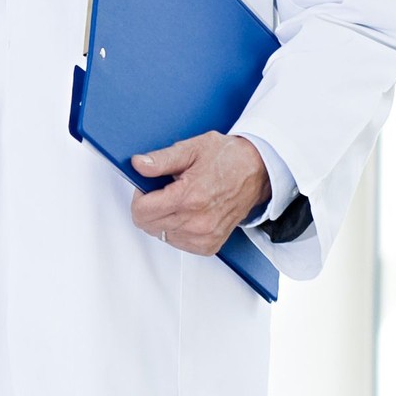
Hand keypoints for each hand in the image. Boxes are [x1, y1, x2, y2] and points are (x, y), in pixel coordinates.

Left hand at [130, 132, 269, 256]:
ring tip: (182, 200)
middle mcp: (197, 222)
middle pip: (148, 225)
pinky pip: (178, 243)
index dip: (140, 197)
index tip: (148, 188)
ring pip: (161, 235)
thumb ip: (161, 160)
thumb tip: (139, 165)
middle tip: (167, 191)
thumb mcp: (192, 149)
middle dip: (151, 207)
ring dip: (164, 219)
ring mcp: (204, 236)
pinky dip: (177, 230)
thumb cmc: (228, 158)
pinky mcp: (209, 245)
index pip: (142, 212)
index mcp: (189, 197)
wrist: (257, 171)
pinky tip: (189, 213)